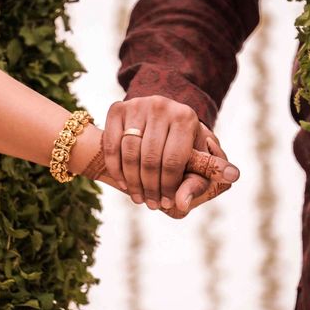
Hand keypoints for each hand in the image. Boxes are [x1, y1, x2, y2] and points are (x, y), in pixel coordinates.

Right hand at [102, 96, 238, 213]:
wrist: (166, 119)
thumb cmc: (185, 145)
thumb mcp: (198, 161)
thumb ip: (196, 183)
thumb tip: (182, 203)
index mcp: (185, 117)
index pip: (173, 160)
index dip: (169, 187)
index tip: (166, 203)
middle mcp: (161, 106)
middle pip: (150, 158)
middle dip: (150, 187)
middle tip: (151, 204)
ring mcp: (137, 105)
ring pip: (129, 153)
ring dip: (132, 182)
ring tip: (139, 198)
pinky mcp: (117, 109)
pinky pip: (111, 145)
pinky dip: (115, 168)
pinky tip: (123, 184)